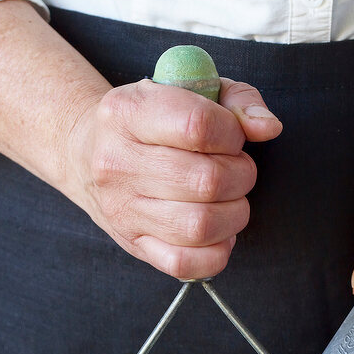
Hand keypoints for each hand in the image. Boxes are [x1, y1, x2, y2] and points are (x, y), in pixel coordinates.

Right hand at [65, 77, 281, 279]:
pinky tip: (217, 231)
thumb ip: (236, 100)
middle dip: (241, 176)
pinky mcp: (133, 244)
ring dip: (234, 214)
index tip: (232, 137)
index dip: (233, 134)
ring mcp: (123, 209)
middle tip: (236, 169)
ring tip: (229, 199)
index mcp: (128, 112)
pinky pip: (185, 264)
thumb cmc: (151, 120)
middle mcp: (118, 162)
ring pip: (201, 226)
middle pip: (207, 181)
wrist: (86, 153)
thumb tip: (268, 127)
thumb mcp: (188, 89)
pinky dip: (216, 252)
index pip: (198, 126)